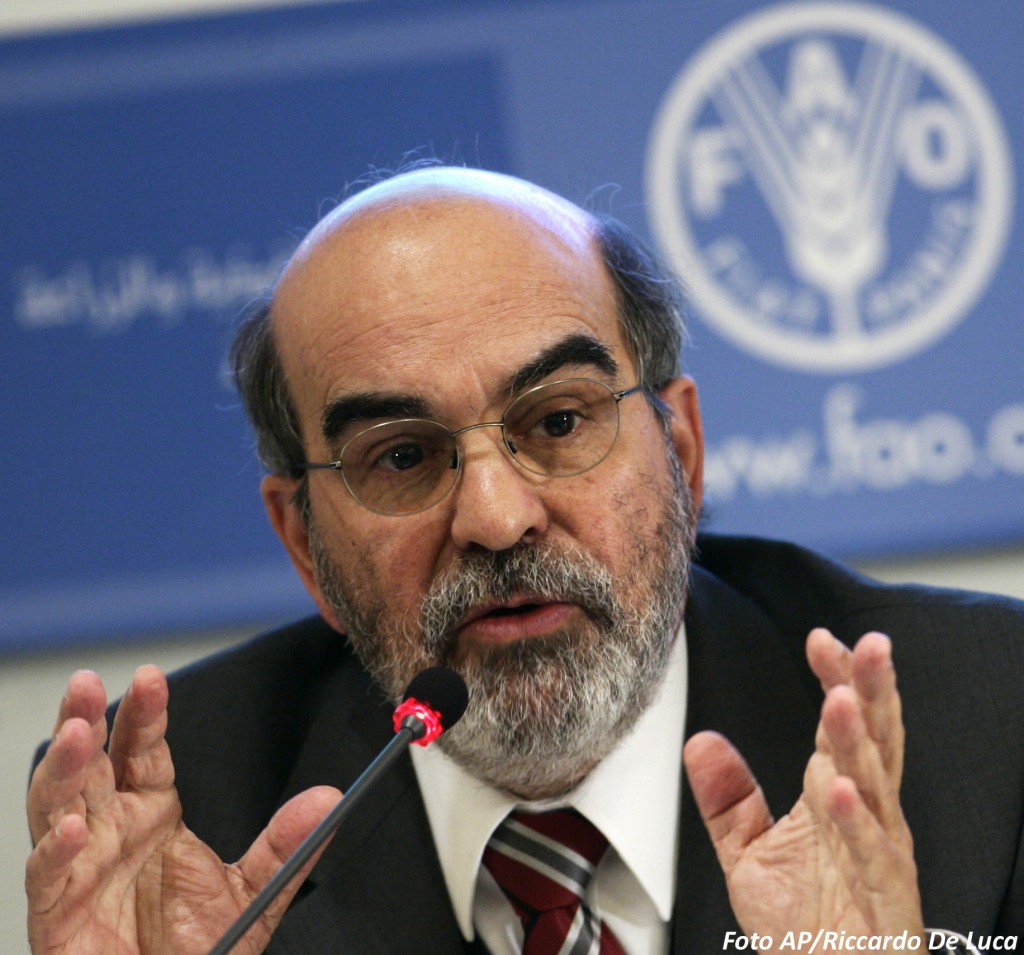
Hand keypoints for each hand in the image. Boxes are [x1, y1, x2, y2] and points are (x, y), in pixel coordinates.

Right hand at [26, 666, 339, 953]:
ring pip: (56, 806)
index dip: (144, 713)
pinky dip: (53, 853)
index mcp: (152, 811)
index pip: (142, 749)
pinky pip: (47, 879)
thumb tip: (329, 799)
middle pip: (91, 764)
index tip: (151, 677)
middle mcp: (111, 830)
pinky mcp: (57, 915)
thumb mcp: (253, 891)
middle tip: (87, 684)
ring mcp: (79, 868)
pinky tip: (70, 830)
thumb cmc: (199, 947)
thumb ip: (286, 846)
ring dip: (63, 769)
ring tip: (75, 733)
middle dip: (86, 720)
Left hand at [684, 629, 922, 952]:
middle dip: (870, 691)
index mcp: (834, 798)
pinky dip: (855, 822)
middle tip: (866, 645)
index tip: (818, 639)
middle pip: (874, 743)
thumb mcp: (748, 854)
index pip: (840, 728)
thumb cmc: (801, 928)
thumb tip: (700, 742)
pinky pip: (872, 856)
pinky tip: (835, 788)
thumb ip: (727, 799)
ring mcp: (878, 856)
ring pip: (875, 788)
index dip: (836, 680)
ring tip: (839, 700)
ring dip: (856, 743)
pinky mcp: (885, 900)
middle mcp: (863, 817)